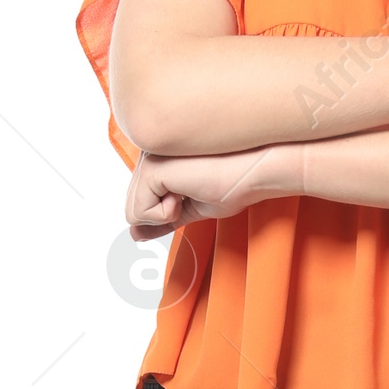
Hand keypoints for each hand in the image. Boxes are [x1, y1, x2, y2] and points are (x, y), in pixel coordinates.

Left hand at [126, 144, 298, 239]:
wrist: (256, 171)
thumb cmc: (234, 183)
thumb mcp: (191, 207)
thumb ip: (162, 219)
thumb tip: (134, 236)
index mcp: (157, 156)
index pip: (139, 201)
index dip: (164, 211)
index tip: (193, 193)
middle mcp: (149, 152)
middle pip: (132, 209)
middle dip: (163, 214)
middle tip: (193, 194)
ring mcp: (148, 157)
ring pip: (132, 213)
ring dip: (165, 214)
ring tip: (191, 190)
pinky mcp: (151, 168)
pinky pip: (139, 214)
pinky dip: (165, 215)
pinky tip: (188, 191)